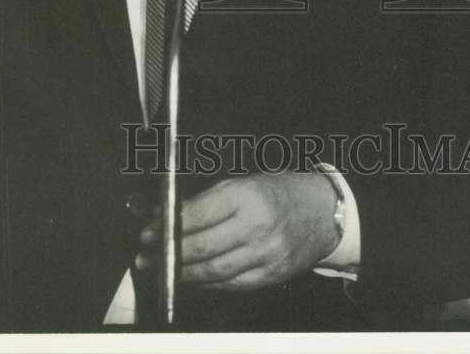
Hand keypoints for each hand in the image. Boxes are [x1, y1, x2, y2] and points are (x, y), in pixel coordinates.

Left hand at [137, 172, 338, 290]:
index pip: (198, 215)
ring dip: (184, 273)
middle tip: (148, 255)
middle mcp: (257, 227)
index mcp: (247, 196)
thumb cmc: (278, 192)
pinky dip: (208, 284)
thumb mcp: (244, 182)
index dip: (168, 227)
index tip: (149, 232)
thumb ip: (208, 200)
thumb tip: (168, 216)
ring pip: (214, 272)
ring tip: (165, 270)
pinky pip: (232, 285)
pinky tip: (194, 278)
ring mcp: (266, 255)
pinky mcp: (272, 276)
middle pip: (203, 248)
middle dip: (169, 254)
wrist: (321, 211)